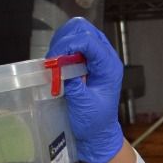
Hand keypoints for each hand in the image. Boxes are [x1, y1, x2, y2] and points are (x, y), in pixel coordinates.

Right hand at [48, 18, 124, 162]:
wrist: (97, 133)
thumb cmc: (93, 122)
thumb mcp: (83, 106)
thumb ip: (73, 85)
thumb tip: (60, 65)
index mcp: (109, 66)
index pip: (89, 41)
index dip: (68, 44)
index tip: (53, 59)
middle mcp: (105, 57)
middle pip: (84, 29)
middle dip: (65, 39)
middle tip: (53, 59)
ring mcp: (96, 57)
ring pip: (77, 32)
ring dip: (62, 43)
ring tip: (54, 64)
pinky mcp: (86, 60)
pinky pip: (72, 43)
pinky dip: (61, 48)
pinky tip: (56, 64)